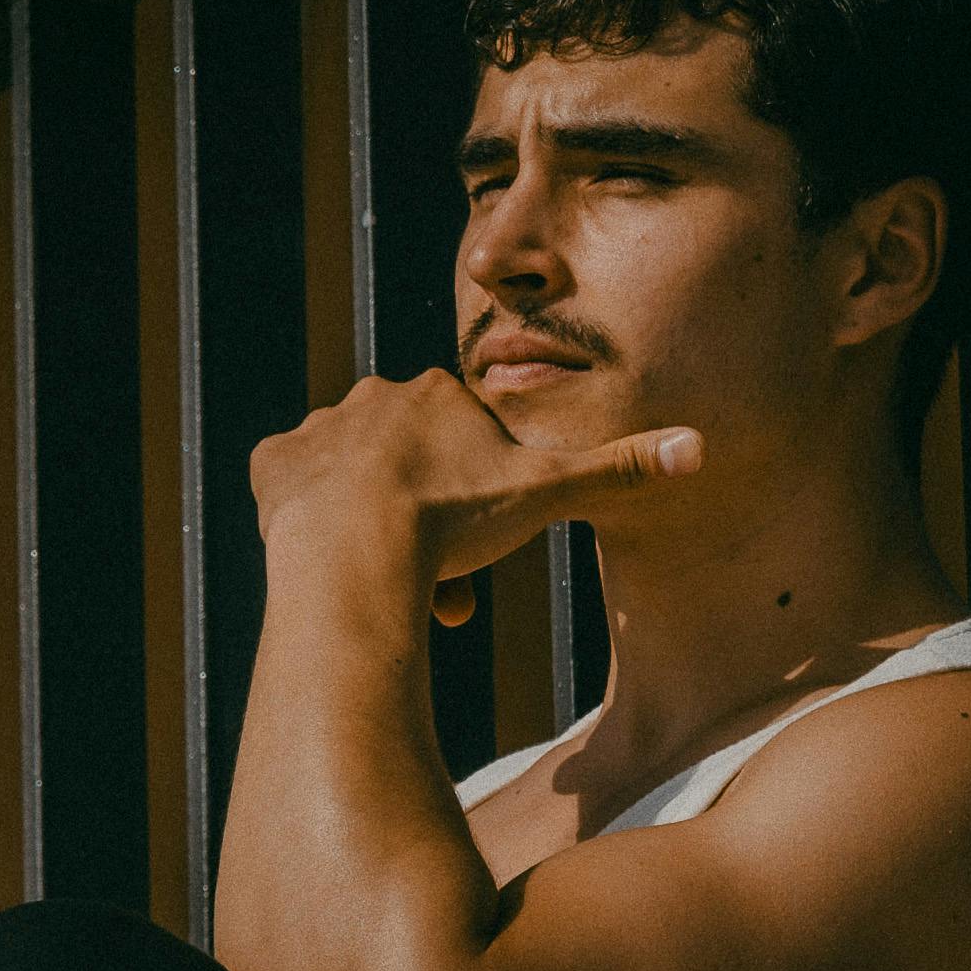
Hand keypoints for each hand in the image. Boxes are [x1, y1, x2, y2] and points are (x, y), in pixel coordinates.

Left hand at [249, 369, 699, 621]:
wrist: (356, 552)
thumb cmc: (454, 521)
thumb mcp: (548, 494)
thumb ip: (618, 468)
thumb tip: (700, 448)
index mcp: (435, 392)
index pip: (461, 444)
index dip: (473, 501)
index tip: (476, 547)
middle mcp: (371, 397)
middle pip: (405, 465)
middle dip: (424, 521)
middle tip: (433, 579)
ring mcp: (316, 430)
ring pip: (351, 480)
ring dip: (370, 524)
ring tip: (384, 577)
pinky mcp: (270, 466)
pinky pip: (287, 484)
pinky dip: (305, 514)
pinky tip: (324, 543)